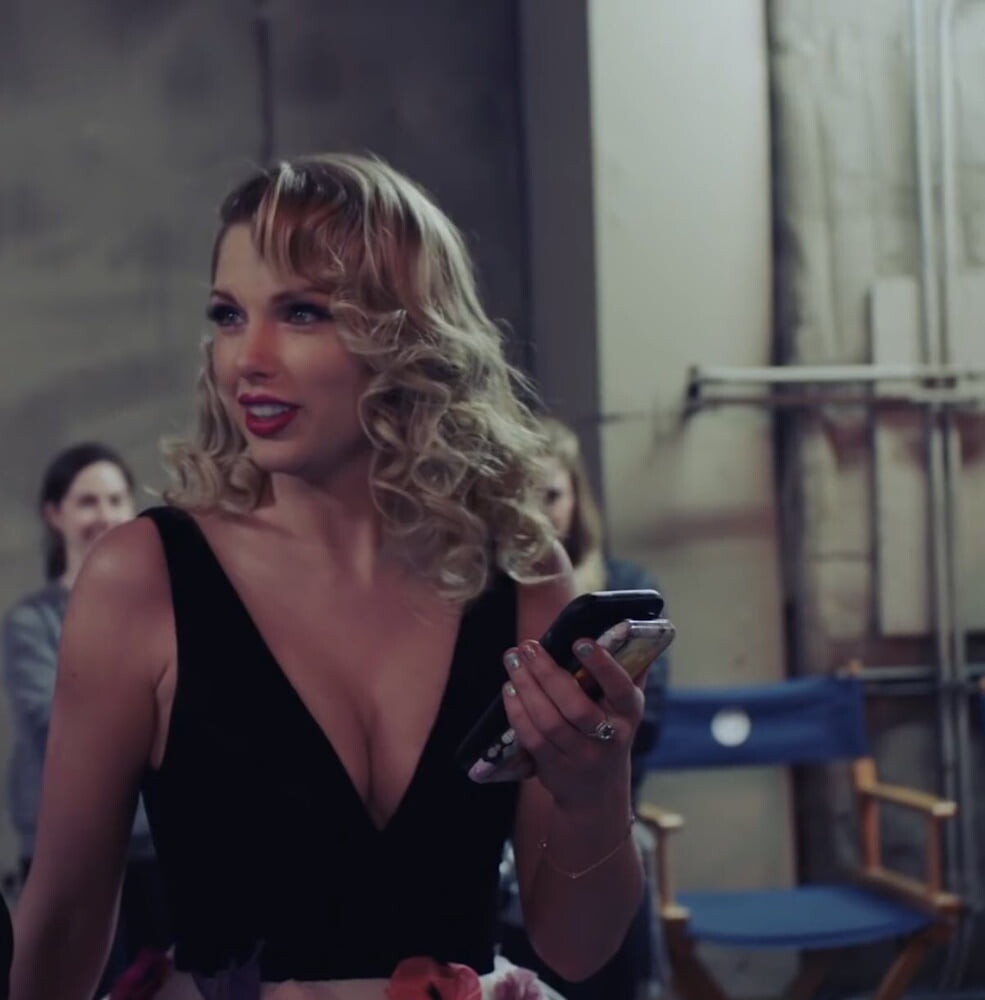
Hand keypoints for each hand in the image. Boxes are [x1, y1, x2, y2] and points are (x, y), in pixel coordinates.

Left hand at [501, 638, 643, 811]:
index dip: (602, 666)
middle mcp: (609, 737)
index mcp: (628, 713)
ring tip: (512, 661)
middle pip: (576, 706)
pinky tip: (509, 689)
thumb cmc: (609, 731)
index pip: (620, 688)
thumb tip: (627, 628)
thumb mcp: (624, 705)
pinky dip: (517, 711)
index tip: (580, 642)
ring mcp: (581, 756)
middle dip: (547, 673)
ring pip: (550, 721)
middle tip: (528, 646)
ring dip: (526, 688)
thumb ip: (629, 670)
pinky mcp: (555, 768)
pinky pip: (532, 738)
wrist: (598, 791)